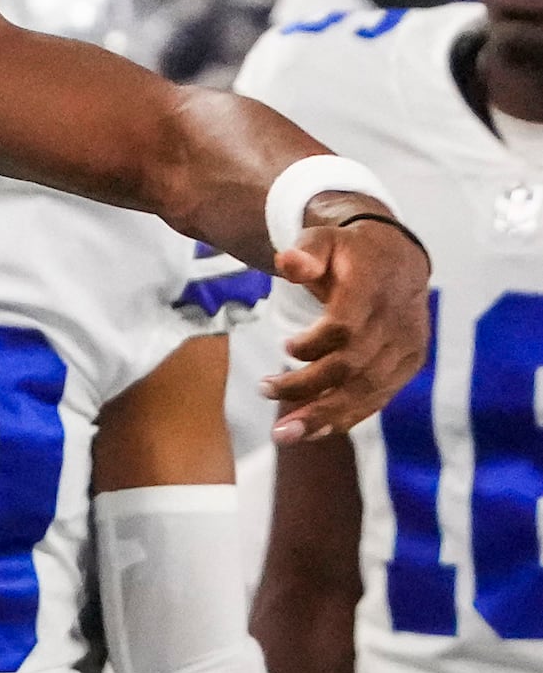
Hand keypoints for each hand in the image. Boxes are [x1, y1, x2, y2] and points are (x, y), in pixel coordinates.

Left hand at [262, 208, 431, 444]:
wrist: (398, 258)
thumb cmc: (348, 252)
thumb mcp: (323, 239)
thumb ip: (305, 251)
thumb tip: (287, 262)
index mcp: (375, 289)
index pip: (347, 326)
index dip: (315, 343)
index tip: (285, 348)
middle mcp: (397, 322)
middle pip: (354, 365)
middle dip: (309, 388)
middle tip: (265, 395)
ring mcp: (407, 347)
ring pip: (367, 389)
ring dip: (325, 414)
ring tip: (284, 433)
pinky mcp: (408, 364)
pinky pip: (379, 396)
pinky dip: (347, 416)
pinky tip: (314, 431)